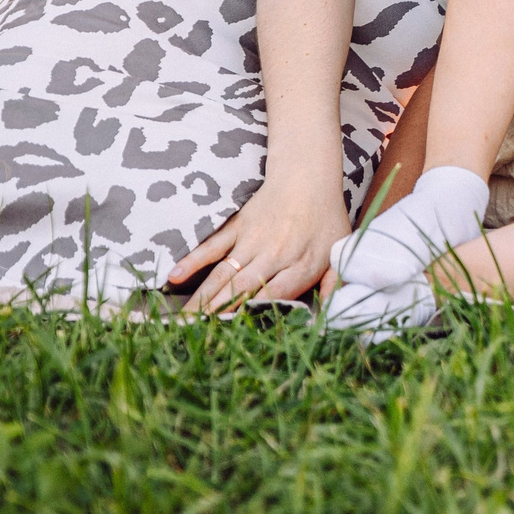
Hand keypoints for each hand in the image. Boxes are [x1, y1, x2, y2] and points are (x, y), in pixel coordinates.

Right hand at [168, 175, 348, 315]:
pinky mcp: (237, 227)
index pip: (274, 295)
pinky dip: (193, 261)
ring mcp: (252, 240)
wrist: (306, 177)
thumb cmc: (325, 219)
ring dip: (203, 297)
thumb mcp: (339, 252)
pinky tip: (174, 276)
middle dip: (219, 314)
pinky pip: (212, 246)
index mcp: (301, 264)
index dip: (253, 313)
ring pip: (224, 273)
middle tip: (199, 336)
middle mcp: (274, 254)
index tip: (233, 333)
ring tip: (184, 319)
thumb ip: (333, 286)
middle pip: (243, 288)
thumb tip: (329, 319)